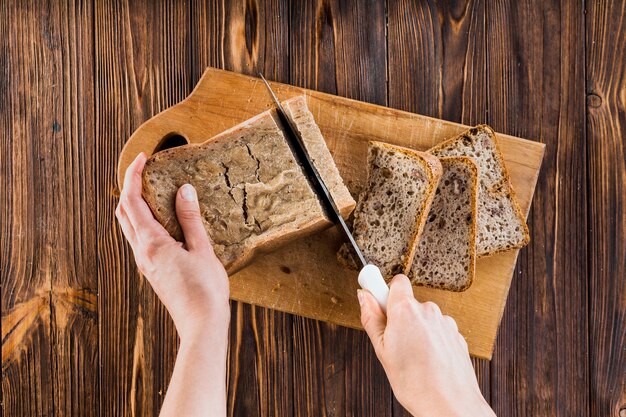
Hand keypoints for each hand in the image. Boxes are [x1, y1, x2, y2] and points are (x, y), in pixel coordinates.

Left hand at [115, 153, 229, 338]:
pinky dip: (143, 220)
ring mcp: (145, 263)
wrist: (200, 325)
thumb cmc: (205, 290)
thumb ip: (190, 219)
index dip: (133, 176)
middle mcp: (142, 252)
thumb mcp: (202, 250)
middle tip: (145, 170)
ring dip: (134, 204)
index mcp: (152, 244)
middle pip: (123, 212)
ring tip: (153, 190)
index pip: (132, 202)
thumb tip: (183, 190)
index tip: (143, 158)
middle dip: (129, 187)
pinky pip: (139, 239)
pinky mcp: (152, 270)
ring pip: (128, 227)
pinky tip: (162, 219)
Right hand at [358, 275, 495, 416]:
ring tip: (414, 359)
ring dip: (418, 332)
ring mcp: (445, 323)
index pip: (397, 282)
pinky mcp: (457, 336)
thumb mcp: (382, 351)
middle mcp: (428, 310)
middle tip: (394, 344)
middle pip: (409, 304)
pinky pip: (439, 331)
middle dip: (400, 318)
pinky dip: (433, 342)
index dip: (386, 292)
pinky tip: (429, 362)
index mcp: (406, 310)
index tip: (377, 301)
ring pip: (425, 319)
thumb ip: (372, 319)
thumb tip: (364, 297)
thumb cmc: (414, 382)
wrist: (449, 405)